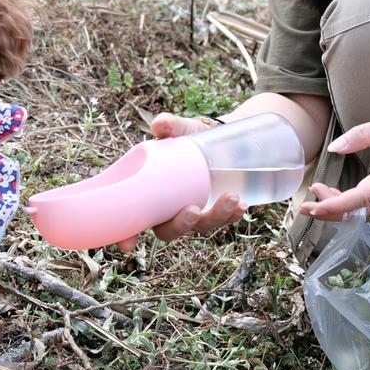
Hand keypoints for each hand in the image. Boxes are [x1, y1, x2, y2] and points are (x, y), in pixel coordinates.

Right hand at [117, 112, 245, 250]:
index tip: (128, 244)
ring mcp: (196, 213)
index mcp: (152, 194)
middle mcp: (171, 209)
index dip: (128, 234)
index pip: (135, 219)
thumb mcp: (182, 129)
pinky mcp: (218, 210)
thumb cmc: (192, 136)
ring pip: (201, 226)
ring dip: (215, 217)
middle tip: (191, 211)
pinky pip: (224, 219)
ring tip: (231, 198)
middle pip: (169, 230)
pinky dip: (232, 214)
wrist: (223, 137)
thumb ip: (170, 125)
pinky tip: (241, 205)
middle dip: (180, 226)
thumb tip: (159, 125)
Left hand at [298, 114, 369, 221]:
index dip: (337, 204)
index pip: (364, 196)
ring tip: (318, 191)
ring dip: (337, 208)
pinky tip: (334, 195)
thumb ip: (360, 135)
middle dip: (330, 209)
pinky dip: (349, 207)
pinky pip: (369, 211)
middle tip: (307, 198)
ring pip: (362, 215)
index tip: (315, 205)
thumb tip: (334, 148)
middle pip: (359, 212)